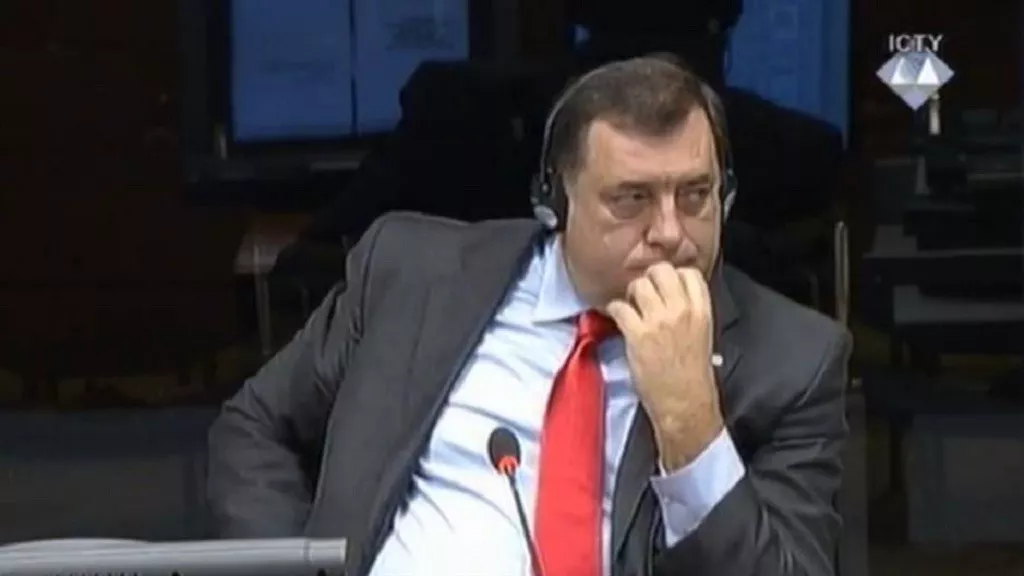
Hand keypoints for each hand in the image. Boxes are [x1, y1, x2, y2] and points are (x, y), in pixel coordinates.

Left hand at [605, 262, 723, 469]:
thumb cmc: (693, 376)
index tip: (664, 286)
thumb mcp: (702, 335)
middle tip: (643, 294)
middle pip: (661, 271)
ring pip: (638, 285)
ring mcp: (659, 321)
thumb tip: (671, 296)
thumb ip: (690, 312)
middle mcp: (681, 311)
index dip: (673, 276)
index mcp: (702, 311)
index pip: (689, 273)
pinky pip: (619, 307)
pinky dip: (614, 311)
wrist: (685, 404)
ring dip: (630, 295)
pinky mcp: (637, 334)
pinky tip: (619, 320)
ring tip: (631, 308)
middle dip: (649, 279)